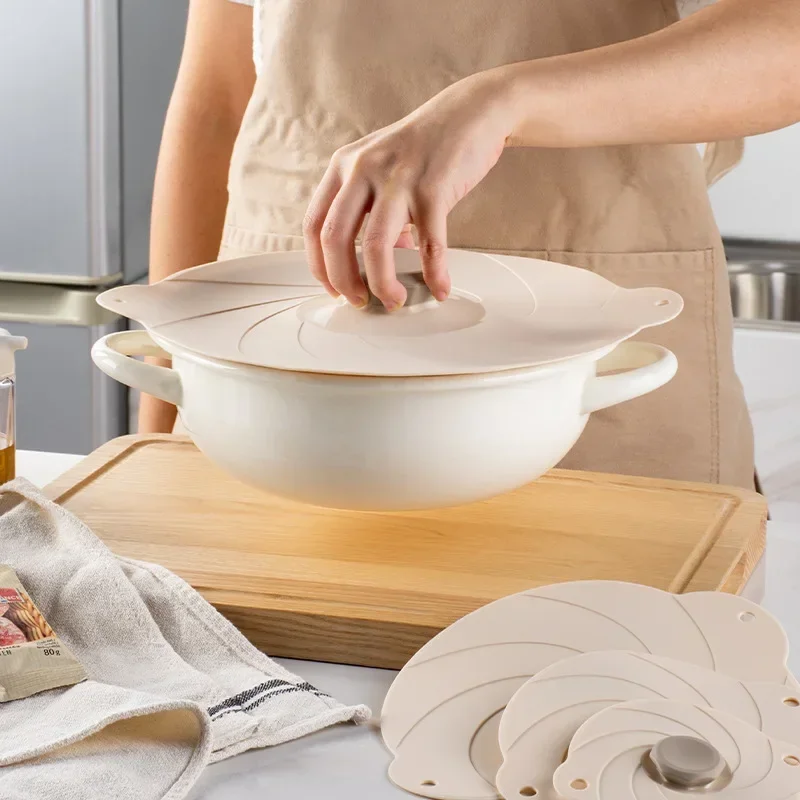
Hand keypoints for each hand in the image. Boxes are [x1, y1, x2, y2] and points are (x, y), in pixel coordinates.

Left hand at [303, 71, 514, 309]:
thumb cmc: (426, 146)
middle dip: (344, 281)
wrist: (471, 112)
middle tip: (359, 301)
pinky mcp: (433, 188)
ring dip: (382, 284)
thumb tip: (381, 258)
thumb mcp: (384, 170)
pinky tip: (439, 288)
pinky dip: (435, 273)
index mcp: (344, 167)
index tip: (333, 288)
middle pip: (335, 239)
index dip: (319, 265)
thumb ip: (373, 211)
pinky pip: (429, 243)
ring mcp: (398, 179)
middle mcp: (363, 170)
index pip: (314, 224)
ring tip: (394, 301)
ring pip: (375, 246)